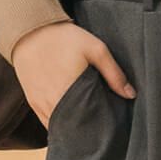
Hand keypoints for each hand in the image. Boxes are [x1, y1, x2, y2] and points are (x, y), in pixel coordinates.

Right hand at [11, 19, 135, 126]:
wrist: (30, 30)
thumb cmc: (64, 39)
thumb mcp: (95, 49)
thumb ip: (114, 73)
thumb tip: (130, 94)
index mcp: (71, 91)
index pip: (89, 120)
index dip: (100, 126)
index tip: (109, 126)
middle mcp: (54, 102)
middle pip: (74, 127)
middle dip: (88, 129)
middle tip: (101, 128)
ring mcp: (41, 104)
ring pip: (60, 127)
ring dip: (73, 128)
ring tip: (86, 126)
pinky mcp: (33, 102)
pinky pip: (47, 122)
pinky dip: (59, 124)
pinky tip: (69, 122)